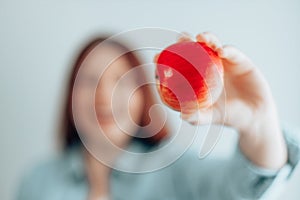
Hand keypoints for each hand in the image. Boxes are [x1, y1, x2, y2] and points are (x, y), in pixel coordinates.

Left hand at [155, 32, 287, 169]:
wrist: (254, 117)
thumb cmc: (228, 117)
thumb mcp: (210, 117)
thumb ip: (197, 117)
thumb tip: (182, 115)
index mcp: (197, 78)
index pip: (179, 66)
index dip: (167, 60)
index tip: (157, 58)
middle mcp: (208, 67)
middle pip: (193, 49)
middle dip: (184, 41)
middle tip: (179, 40)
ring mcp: (223, 62)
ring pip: (213, 45)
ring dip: (207, 38)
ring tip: (201, 38)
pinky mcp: (240, 60)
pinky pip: (233, 52)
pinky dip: (227, 50)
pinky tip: (222, 51)